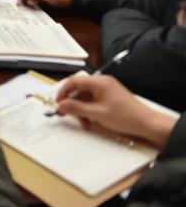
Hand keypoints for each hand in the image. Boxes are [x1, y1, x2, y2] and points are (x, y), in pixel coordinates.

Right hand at [56, 75, 176, 147]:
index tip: (58, 104)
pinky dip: (89, 111)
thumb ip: (77, 108)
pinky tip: (90, 122)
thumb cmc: (124, 117)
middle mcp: (102, 83)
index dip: (63, 92)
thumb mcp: (97, 114)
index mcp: (99, 82)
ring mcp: (107, 91)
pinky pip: (94, 102)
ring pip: (85, 98)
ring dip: (81, 110)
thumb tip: (60, 105)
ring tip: (83, 123)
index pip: (74, 81)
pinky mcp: (110, 98)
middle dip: (72, 103)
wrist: (148, 124)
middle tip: (66, 115)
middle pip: (79, 90)